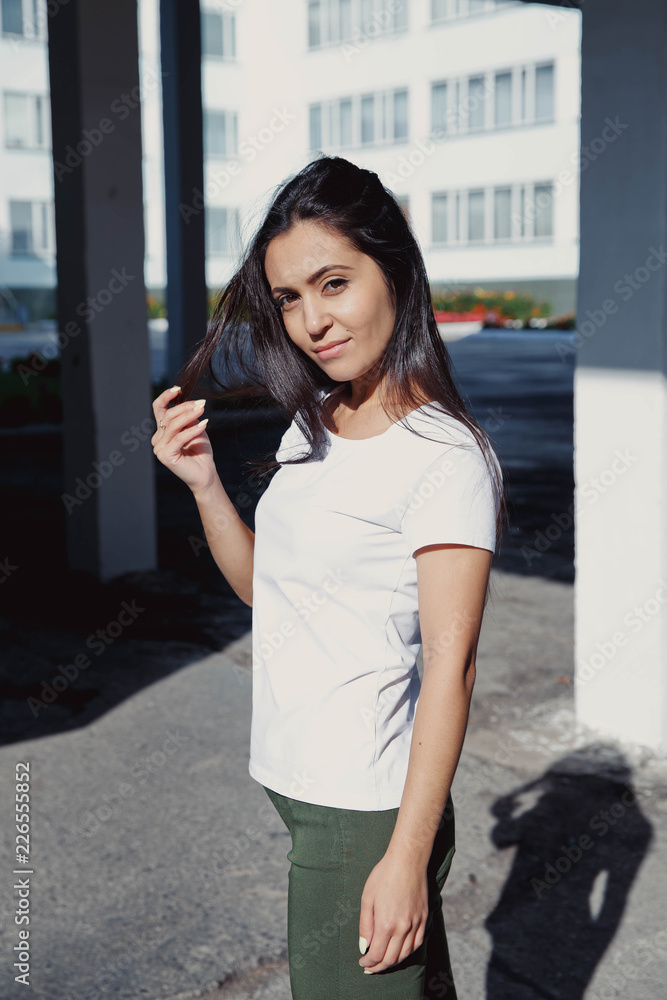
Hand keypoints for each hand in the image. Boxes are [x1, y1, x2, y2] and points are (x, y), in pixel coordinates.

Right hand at [151, 386, 217, 494]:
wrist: (205, 473)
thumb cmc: (200, 452)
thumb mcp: (195, 429)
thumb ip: (188, 418)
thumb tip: (187, 404)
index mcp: (162, 431)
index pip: (158, 409)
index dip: (165, 397)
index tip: (178, 389)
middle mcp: (157, 439)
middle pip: (167, 415)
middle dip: (185, 407)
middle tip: (202, 404)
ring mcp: (159, 448)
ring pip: (173, 425)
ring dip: (189, 416)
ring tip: (203, 411)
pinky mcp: (165, 456)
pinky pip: (179, 438)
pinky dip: (192, 430)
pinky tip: (204, 425)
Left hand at [358, 851, 428, 973]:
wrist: (408, 861)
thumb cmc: (384, 876)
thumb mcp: (367, 898)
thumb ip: (365, 925)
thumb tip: (364, 946)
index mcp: (386, 924)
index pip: (377, 954)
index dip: (368, 962)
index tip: (362, 962)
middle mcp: (403, 928)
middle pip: (391, 958)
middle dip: (379, 966)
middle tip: (370, 967)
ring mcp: (416, 923)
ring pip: (405, 954)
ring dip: (393, 962)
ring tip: (384, 962)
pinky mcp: (424, 918)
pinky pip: (417, 943)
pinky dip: (408, 952)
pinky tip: (401, 951)